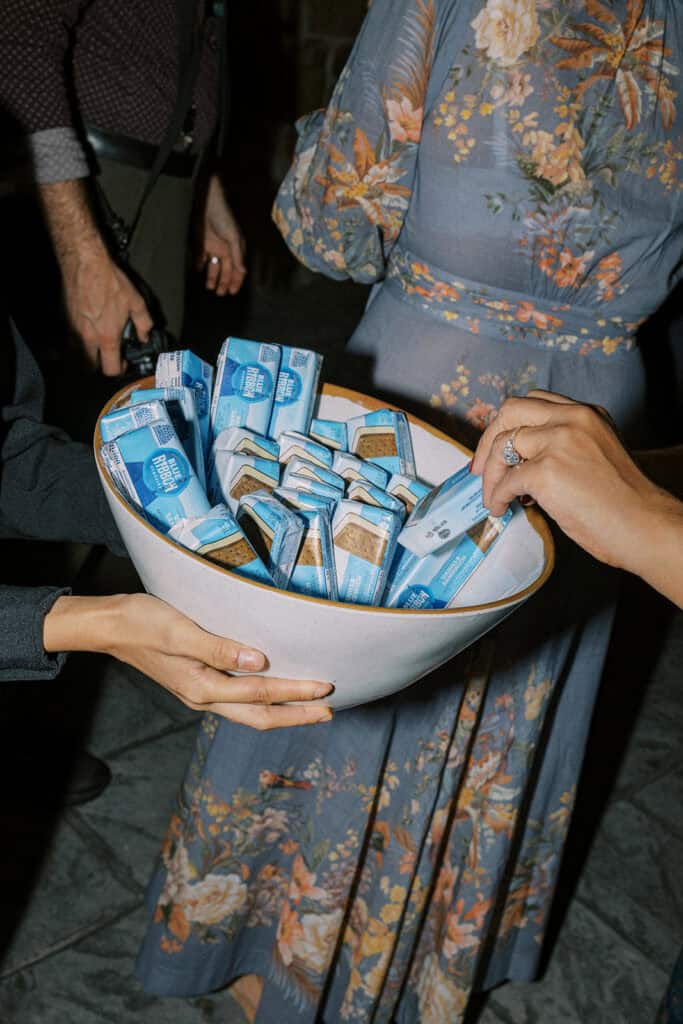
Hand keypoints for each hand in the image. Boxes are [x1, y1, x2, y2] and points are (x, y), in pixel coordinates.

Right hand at [39, 179, 152, 375]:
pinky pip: (67, 339)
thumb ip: (144, 323)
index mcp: (107, 336)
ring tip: (95, 349)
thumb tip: (145, 335)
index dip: (118, 370)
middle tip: (107, 358)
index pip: (110, 368)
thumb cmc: (109, 280)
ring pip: (74, 356)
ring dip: (84, 357)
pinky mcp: (64, 319)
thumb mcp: (136, 302)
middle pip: (88, 368)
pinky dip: (75, 342)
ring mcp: (72, 329)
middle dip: (98, 367)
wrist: (85, 262)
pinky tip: (86, 332)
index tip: (122, 364)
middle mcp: (87, 336)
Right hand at [44, 593, 332, 728]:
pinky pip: (240, 699)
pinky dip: (264, 699)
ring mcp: (202, 691)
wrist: (110, 625)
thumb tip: (260, 661)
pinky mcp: (199, 681)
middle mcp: (204, 696)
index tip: (326, 689)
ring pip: (250, 710)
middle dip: (296, 714)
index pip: (261, 694)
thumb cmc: (142, 623)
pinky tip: (274, 690)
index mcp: (202, 687)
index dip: (296, 693)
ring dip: (283, 709)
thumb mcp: (180, 632)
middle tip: (330, 711)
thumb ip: (219, 648)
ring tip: (311, 706)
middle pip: (260, 716)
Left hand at [197, 174, 245, 295]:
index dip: (236, 281)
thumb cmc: (224, 217)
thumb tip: (243, 271)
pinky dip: (200, 265)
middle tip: (221, 294)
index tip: (232, 292)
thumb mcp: (233, 237)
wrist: (207, 202)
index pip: (237, 269)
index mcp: (235, 249)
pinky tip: (199, 270)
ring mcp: (213, 247)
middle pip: (226, 270)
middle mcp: (225, 250)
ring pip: (214, 267)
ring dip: (212, 277)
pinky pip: (201, 258)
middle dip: (224, 282)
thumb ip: (237, 255)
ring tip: (210, 288)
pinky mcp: (202, 243)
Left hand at [471, 390, 680, 576]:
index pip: (535, 402)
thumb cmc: (624, 503)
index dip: (509, 424)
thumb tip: (521, 464)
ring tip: (492, 498)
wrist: (645, 526)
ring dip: (489, 475)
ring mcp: (559, 441)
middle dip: (487, 439)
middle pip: (510, 410)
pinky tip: (502, 508)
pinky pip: (506, 480)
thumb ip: (564, 447)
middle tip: (479, 468)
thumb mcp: (596, 455)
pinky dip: (497, 496)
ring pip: (501, 445)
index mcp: (587, 413)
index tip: (498, 447)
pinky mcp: (547, 470)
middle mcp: (572, 418)